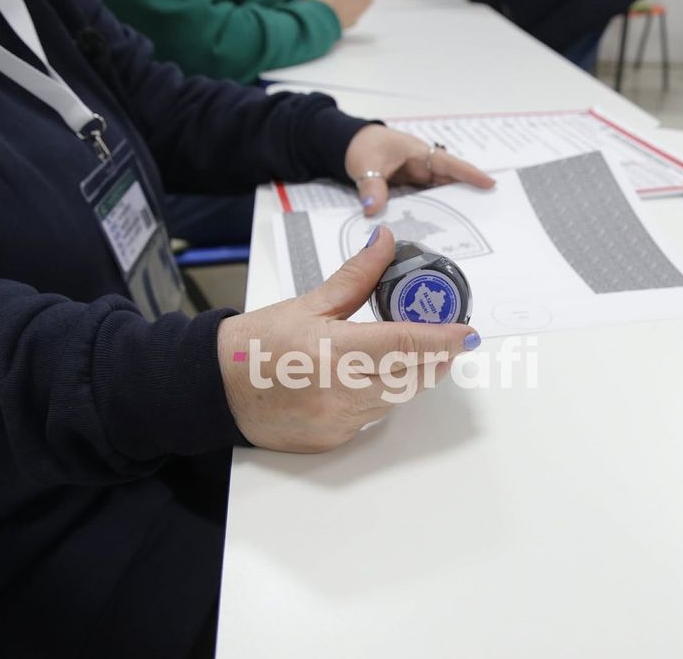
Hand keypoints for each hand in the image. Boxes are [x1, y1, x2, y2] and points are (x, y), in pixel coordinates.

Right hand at [218, 226, 478, 452]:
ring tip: (418, 353)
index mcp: (332, 352)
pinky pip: (373, 416)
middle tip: (453, 339)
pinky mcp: (334, 440)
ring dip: (413, 376)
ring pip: (397, 398)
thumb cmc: (256, 344)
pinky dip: (383, 396)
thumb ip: (356, 277)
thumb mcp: (309, 303)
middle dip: (438, 358)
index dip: (442, 340)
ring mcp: (337, 422)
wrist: (215, 390)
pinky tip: (375, 378)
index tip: (467, 332)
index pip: (404, 346)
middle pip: (411, 377)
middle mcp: (338, 393)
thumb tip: (385, 243)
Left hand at [345, 124, 494, 214]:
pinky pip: (426, 201)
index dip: (469, 174)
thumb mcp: (366, 165)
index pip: (449, 164)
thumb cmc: (364, 146)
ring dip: (452, 207)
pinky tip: (439, 230)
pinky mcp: (411, 189)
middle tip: (488, 216)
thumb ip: (371, 187)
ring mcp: (418, 178)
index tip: (489, 184)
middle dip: (468, 196)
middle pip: (450, 182)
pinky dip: (433, 212)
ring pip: (440, 193)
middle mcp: (423, 166)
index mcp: (418, 154)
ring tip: (470, 228)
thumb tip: (373, 209)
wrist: (351, 145)